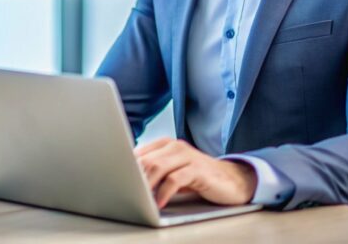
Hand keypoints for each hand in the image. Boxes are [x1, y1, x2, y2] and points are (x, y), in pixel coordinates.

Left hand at [135, 138, 256, 207]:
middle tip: (126, 193)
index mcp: (164, 144)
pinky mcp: (198, 169)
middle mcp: (175, 146)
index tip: (116, 182)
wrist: (231, 180)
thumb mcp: (172, 171)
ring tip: (140, 198)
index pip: (137, 153)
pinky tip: (159, 202)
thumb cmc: (197, 177)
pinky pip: (175, 179)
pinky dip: (164, 192)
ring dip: (146, 185)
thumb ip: (152, 171)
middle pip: (145, 160)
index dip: (125, 168)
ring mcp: (187, 156)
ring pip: (157, 167)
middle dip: (133, 178)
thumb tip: (126, 180)